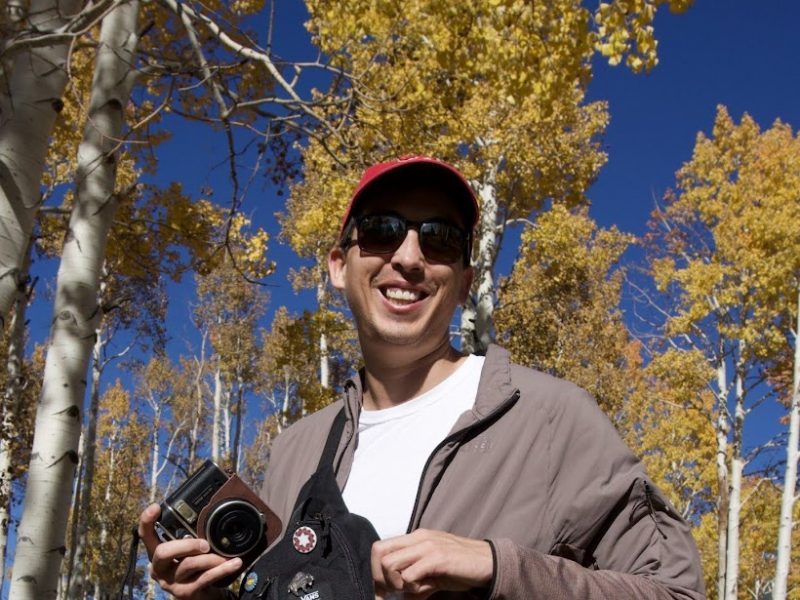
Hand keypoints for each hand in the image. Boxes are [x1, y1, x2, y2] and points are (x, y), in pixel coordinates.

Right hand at [138, 503, 242, 599]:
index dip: (146, 521)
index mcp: (158, 553)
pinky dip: (222, 569)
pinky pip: (205, 578)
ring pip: (188, 565)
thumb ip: (191, 536)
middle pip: (163, 552)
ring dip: (210, 558)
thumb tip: (210, 511)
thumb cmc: (195, 567)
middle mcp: (159, 568)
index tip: (156, 507)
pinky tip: (235, 563)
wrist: (202, 596)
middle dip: (185, 545)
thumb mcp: (189, 551)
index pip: (146, 536)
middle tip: (205, 544)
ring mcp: (171, 582)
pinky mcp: (185, 592)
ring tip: (224, 556)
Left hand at [371, 529, 493, 599]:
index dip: (375, 571)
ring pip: (390, 564)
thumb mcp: (432, 572)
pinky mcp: (438, 558)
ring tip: (414, 588)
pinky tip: (425, 589)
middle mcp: (418, 538)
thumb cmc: (460, 568)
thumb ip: (415, 580)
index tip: (382, 591)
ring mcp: (427, 546)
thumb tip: (399, 596)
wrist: (488, 562)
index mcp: (415, 538)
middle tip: (394, 592)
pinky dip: (412, 587)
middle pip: (379, 553)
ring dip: (396, 583)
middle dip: (380, 578)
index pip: (380, 547)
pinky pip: (410, 575)